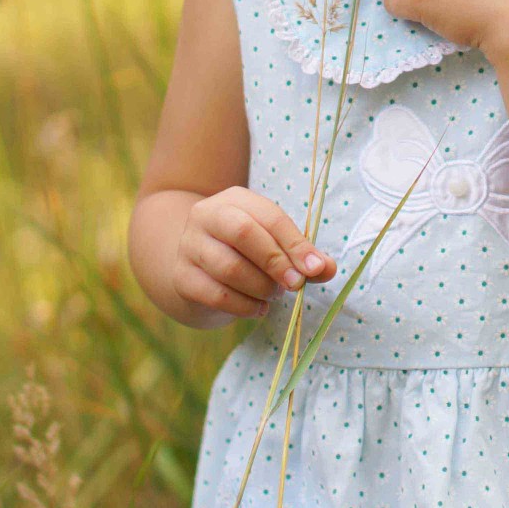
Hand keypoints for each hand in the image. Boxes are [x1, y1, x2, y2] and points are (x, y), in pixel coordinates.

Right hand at [173, 186, 336, 319]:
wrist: (198, 270)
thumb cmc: (246, 254)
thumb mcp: (274, 246)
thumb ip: (303, 257)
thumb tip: (326, 269)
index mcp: (236, 199)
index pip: (269, 216)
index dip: (295, 243)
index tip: (315, 269)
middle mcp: (207, 215)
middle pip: (244, 233)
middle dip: (275, 262)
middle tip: (295, 285)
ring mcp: (189, 245)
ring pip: (229, 267)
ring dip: (261, 287)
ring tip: (274, 295)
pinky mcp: (182, 277)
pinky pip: (217, 294)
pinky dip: (244, 306)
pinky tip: (258, 308)